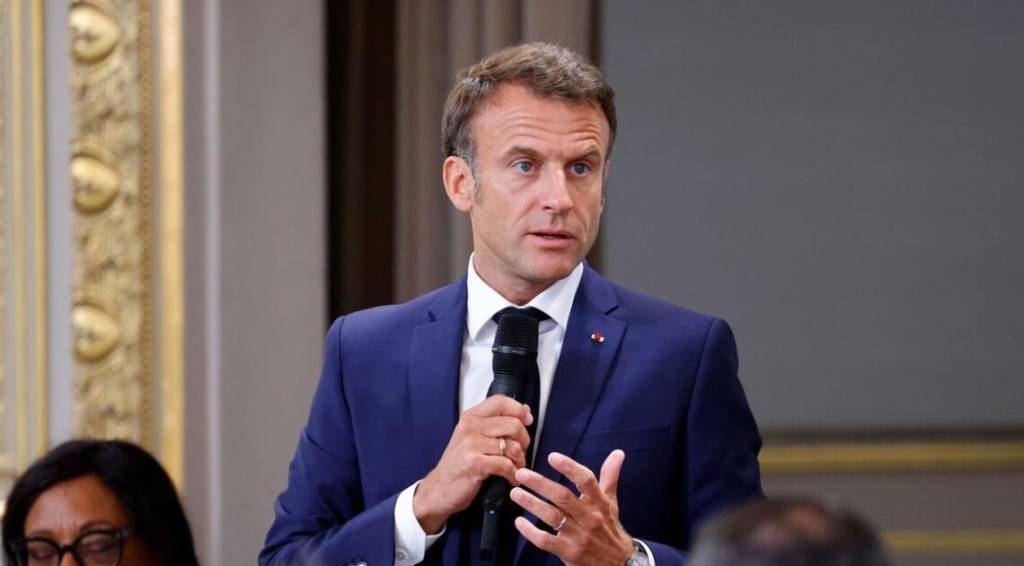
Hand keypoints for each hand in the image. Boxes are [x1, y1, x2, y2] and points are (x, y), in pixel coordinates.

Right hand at [413, 395, 532, 533]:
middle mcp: (470, 427)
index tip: (527, 420)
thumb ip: (495, 423)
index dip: (519, 409)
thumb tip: (524, 410)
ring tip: (516, 468)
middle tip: (520, 453)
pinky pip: (506, 465)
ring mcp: (471, 445)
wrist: (438, 489)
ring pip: (513, 446)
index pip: (501, 401)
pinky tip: (511, 479)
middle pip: (513, 424)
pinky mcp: (475, 463)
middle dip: (524, 441)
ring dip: (520, 461)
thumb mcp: (472, 437)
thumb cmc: (458, 465)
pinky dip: (514, 475)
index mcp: (470, 418)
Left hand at [511, 450, 633, 565]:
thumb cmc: (610, 527)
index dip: (569, 467)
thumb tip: (617, 453)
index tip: (552, 457)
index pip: (586, 480)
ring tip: (516, 493)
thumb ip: (610, 476)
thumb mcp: (611, 501)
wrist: (619, 562)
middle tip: (521, 474)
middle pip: (562, 497)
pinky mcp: (568, 552)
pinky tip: (519, 522)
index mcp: (599, 502)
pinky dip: (530, 532)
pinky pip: (545, 540)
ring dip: (531, 504)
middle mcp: (589, 517)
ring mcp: (578, 535)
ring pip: (551, 516)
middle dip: (540, 484)